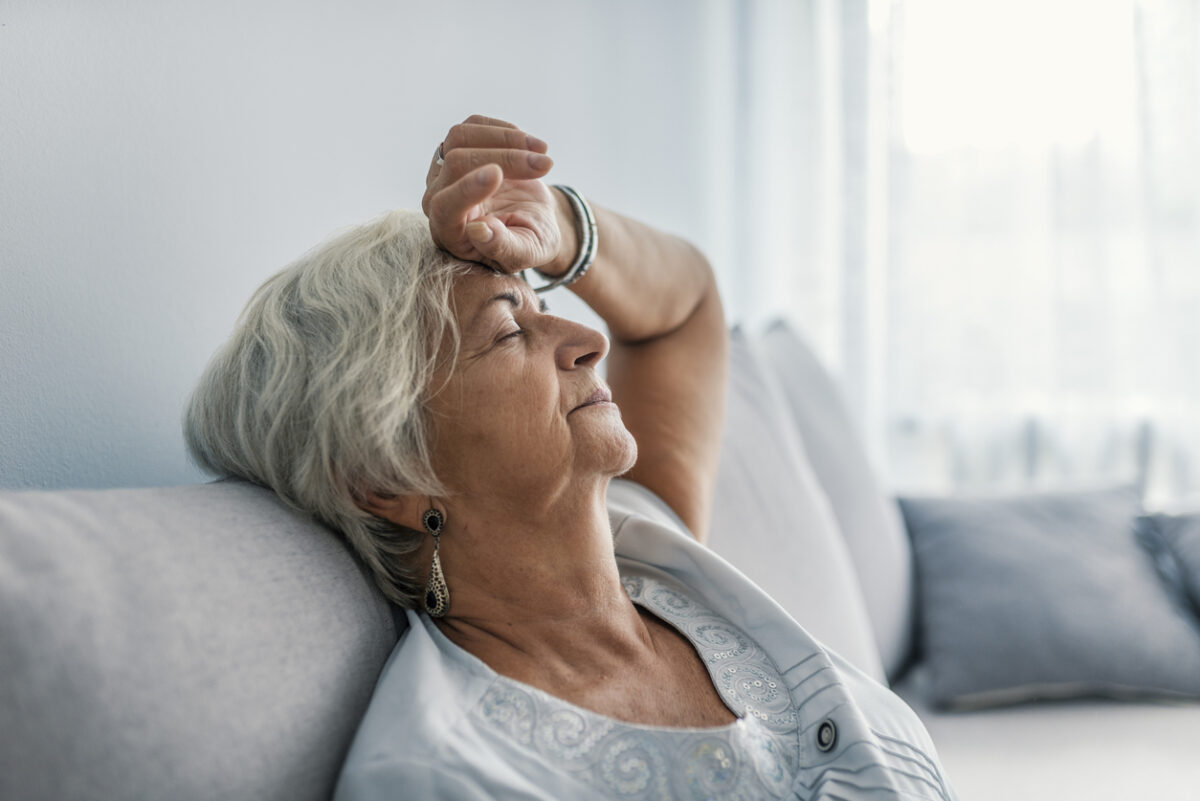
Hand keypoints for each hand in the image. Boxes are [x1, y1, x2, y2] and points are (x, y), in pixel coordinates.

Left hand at [422, 115, 563, 273]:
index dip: (467, 189)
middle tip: (544, 165)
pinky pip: (473, 124)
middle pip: (456, 164)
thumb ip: (503, 248)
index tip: (497, 175)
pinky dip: (505, 130)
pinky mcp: (458, 146)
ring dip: (506, 138)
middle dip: (505, 159)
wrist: (533, 222)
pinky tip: (529, 145)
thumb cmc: (528, 242)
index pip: (444, 207)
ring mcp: (444, 169)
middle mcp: (437, 199)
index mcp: (449, 233)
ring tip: (542, 151)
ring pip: (460, 137)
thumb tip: (479, 231)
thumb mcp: (525, 253)